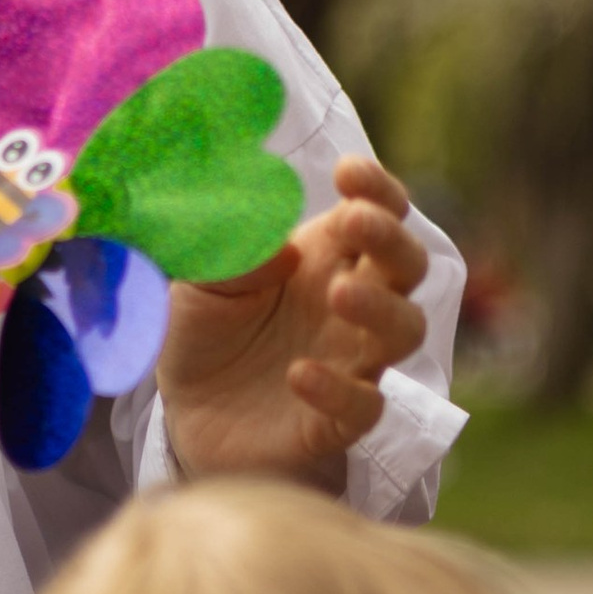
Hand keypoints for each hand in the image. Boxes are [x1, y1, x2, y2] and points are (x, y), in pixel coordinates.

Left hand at [155, 155, 429, 495]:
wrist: (184, 414)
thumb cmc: (204, 332)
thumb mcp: (198, 282)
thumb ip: (233, 255)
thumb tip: (285, 251)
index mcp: (325, 257)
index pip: (379, 212)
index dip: (377, 189)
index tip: (347, 172)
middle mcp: (351, 306)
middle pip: (408, 265)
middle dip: (391, 238)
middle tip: (353, 220)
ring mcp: (351, 362)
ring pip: (406, 331)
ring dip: (380, 307)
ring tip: (337, 292)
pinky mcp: (335, 421)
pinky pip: (365, 406)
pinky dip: (340, 390)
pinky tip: (299, 373)